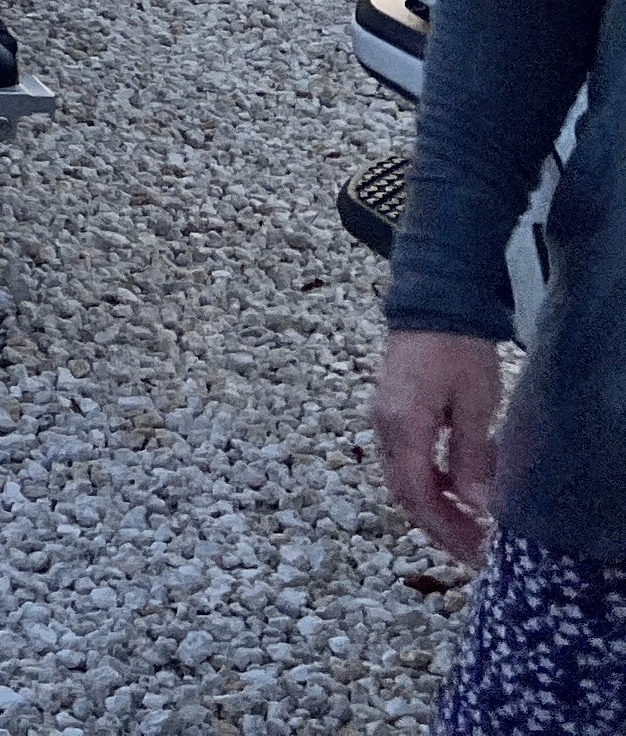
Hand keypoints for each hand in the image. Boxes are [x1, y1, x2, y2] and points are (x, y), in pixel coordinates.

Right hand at [375, 330, 503, 563]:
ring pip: (401, 478)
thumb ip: (470, 456)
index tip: (474, 551)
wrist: (432, 304)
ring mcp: (381, 419)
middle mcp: (383, 427)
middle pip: (405, 492)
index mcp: (402, 426)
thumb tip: (475, 505)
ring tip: (469, 525)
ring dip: (433, 506)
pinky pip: (403, 460)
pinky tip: (455, 490)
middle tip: (475, 548)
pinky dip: (427, 483)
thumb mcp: (474, 404)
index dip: (444, 528)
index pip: (417, 494)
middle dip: (439, 526)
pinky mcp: (388, 412)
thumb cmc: (458, 350)